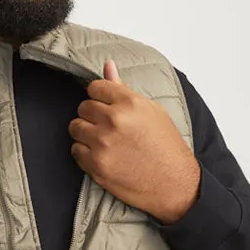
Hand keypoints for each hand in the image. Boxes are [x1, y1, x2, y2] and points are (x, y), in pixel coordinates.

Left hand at [68, 60, 200, 223]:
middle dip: (92, 115)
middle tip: (107, 127)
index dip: (99, 97)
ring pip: (75, 127)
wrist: (173, 184)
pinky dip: (84, 152)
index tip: (105, 106)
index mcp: (130, 103)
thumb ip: (124, 89)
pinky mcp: (95, 165)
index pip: (95, 87)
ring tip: (103, 141)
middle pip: (83, 107)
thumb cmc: (166, 147)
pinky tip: (101, 155)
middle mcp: (114, 120)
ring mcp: (102, 143)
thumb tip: (107, 66)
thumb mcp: (152, 111)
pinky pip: (75, 150)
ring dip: (86, 133)